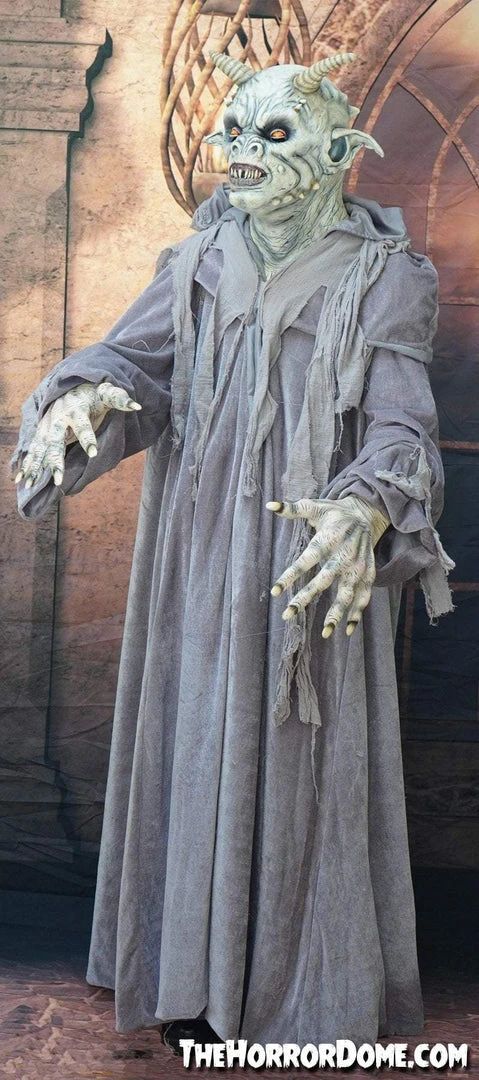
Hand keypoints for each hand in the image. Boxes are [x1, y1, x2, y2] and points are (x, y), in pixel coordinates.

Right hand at [15, 382, 140, 488]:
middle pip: (55, 441)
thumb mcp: (104, 394)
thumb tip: (136, 405)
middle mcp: (58, 418)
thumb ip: (119, 398)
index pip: (82, 425)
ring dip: (37, 466)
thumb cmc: (90, 395)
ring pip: (41, 448)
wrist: (67, 387)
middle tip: (59, 479)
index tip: (93, 453)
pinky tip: (23, 480)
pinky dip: (27, 464)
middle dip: (56, 460)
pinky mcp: (41, 433)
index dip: (87, 438)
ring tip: (32, 484)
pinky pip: (33, 451)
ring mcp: (47, 426)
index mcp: (75, 409)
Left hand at [267, 495, 388, 637]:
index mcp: (328, 538)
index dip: (290, 575)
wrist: (366, 513)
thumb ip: (293, 509)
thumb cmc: (334, 513)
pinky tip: (346, 630)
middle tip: (287, 614)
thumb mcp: (315, 507)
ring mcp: (358, 566)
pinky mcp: (368, 573)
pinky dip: (357, 613)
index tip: (274, 591)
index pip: (306, 560)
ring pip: (347, 593)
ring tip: (325, 633)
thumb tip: (269, 505)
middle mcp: (344, 555)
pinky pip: (364, 596)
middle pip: (324, 581)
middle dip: (306, 598)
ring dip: (336, 613)